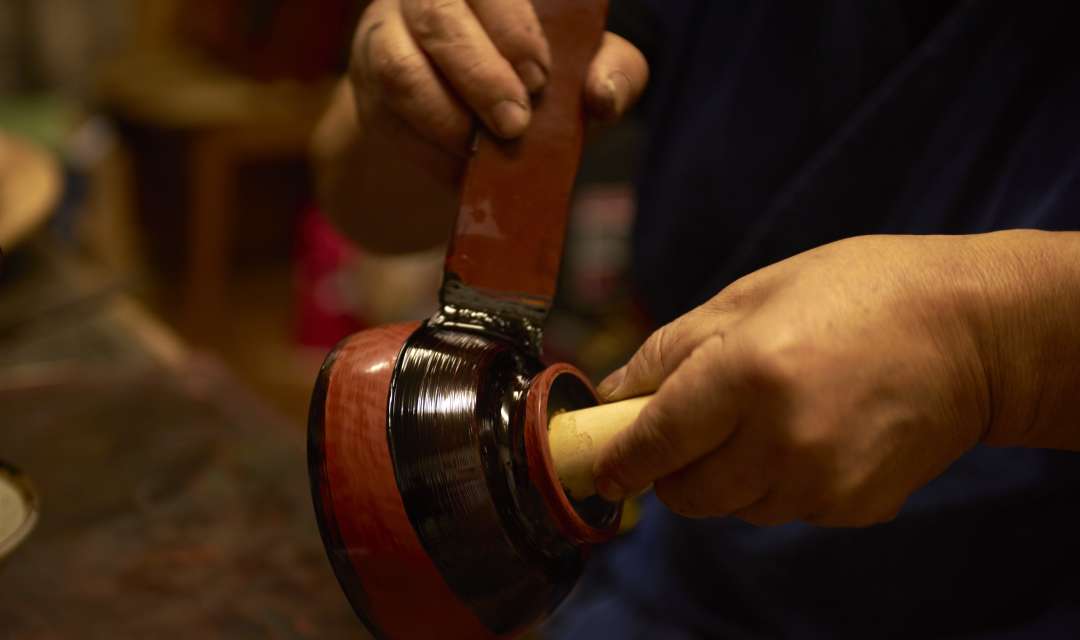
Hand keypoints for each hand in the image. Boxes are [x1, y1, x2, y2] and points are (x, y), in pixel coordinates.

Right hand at [322, 0, 647, 251]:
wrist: (471, 125)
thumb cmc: (538, 83)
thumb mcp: (586, 74)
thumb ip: (615, 73)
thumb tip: (602, 95)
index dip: (513, 26)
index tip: (539, 76)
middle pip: (438, 12)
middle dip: (481, 73)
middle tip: (515, 122)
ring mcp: (392, 27)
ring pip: (402, 65)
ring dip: (448, 116)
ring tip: (486, 146)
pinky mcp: (370, 78)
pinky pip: (391, 112)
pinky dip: (431, 143)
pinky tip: (461, 163)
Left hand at [593, 235, 1000, 526]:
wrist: (974, 331)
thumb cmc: (858, 293)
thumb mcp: (752, 294)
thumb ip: (672, 350)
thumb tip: (613, 394)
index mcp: (750, 372)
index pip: (657, 440)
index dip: (620, 460)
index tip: (602, 469)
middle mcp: (784, 438)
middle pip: (688, 493)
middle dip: (674, 469)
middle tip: (692, 431)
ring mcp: (825, 481)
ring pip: (736, 507)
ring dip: (731, 475)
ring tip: (771, 417)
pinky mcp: (857, 507)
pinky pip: (788, 510)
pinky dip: (782, 482)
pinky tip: (816, 433)